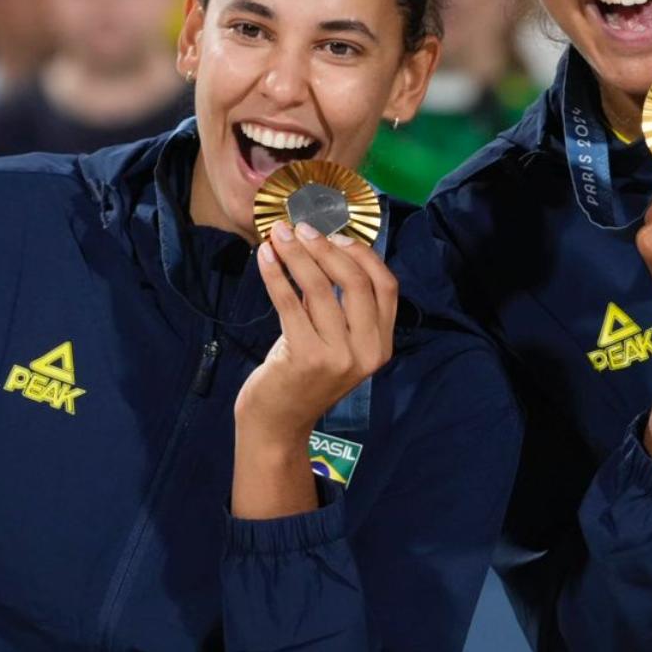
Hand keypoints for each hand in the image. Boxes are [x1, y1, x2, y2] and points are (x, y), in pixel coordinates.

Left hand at [237, 221, 396, 442]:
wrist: (278, 423)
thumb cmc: (302, 375)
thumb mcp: (332, 339)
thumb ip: (336, 302)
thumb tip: (320, 245)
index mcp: (381, 345)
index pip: (386, 286)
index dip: (364, 255)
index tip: (336, 235)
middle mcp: (367, 352)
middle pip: (355, 282)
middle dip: (326, 248)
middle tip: (301, 228)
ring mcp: (338, 357)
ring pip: (320, 288)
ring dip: (296, 255)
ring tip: (278, 236)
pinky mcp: (305, 358)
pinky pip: (290, 303)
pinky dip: (276, 274)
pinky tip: (264, 257)